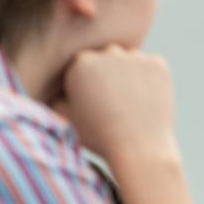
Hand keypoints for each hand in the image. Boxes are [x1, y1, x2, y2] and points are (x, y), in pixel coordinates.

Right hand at [54, 45, 177, 162]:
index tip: (93, 101)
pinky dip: (149, 78)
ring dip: (128, 74)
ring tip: (129, 103)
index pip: (82, 62)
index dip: (86, 82)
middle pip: (106, 57)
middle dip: (107, 74)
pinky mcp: (159, 65)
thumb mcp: (64, 116)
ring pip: (129, 60)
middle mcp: (108, 53)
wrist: (141, 150)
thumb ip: (51, 94)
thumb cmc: (99, 136)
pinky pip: (151, 66)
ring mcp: (136, 57)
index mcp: (80, 62)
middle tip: (112, 102)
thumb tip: (44, 81)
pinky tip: (145, 100)